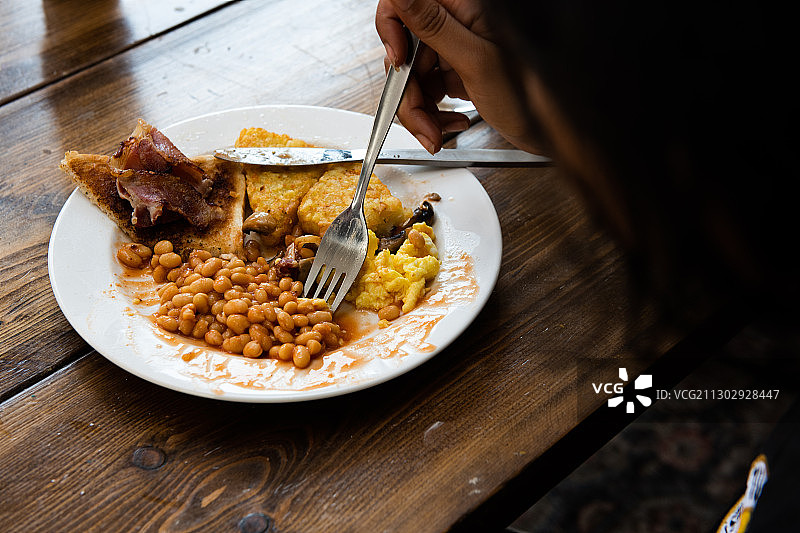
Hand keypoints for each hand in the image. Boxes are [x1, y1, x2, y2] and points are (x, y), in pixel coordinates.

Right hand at [375, 0, 541, 153]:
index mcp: (463, 7)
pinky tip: (452, 121)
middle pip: (404, 49)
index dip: (392, 30)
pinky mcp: (457, 71)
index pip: (403, 4)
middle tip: (421, 119)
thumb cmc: (530, 94)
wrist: (550, 131)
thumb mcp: (475, 60)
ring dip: (419, 110)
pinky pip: (427, 90)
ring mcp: (456, 48)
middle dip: (407, 91)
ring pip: (413, 75)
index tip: (399, 61)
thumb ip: (432, 24)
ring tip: (437, 132)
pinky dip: (432, 112)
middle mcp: (457, 24)